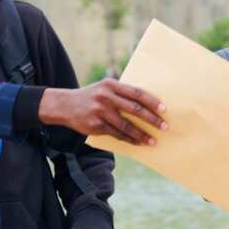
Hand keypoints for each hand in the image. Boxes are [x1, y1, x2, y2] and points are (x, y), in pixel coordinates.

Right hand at [39, 79, 166, 144]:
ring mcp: (100, 112)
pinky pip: (117, 134)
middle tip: (164, 127)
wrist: (64, 105)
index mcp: (111, 85)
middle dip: (152, 119)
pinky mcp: (96, 125)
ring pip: (126, 125)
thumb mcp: (104, 87)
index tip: (164, 109)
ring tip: (153, 141)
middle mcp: (106, 97)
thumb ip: (122, 92)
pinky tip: (138, 143)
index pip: (136, 93)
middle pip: (135, 109)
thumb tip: (147, 102)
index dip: (152, 102)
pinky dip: (129, 139)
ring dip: (142, 135)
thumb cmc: (91, 96)